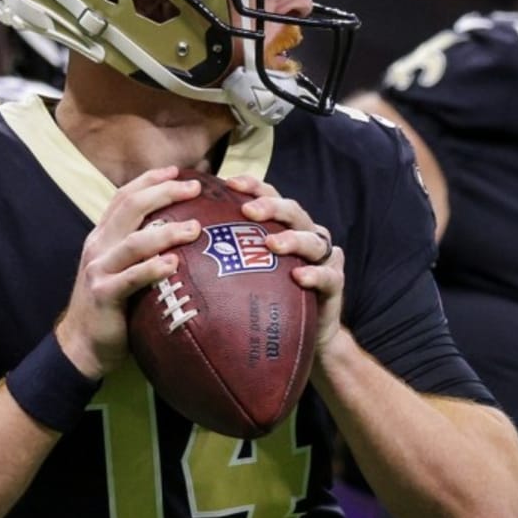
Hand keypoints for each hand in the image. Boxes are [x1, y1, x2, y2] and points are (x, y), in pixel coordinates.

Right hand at [55, 167, 203, 377]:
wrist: (82, 344)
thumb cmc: (113, 307)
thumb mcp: (122, 270)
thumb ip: (141, 250)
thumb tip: (181, 232)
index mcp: (103, 236)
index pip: (124, 197)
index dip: (150, 180)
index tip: (178, 171)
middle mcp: (99, 246)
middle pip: (131, 207)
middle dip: (164, 193)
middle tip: (194, 188)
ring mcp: (99, 268)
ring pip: (134, 240)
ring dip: (167, 232)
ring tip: (195, 229)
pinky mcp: (103, 294)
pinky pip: (131, 277)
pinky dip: (153, 268)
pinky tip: (174, 264)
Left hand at [224, 174, 344, 353]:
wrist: (305, 335)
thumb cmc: (270, 299)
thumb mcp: (248, 273)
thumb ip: (227, 254)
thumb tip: (181, 238)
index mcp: (286, 227)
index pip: (271, 197)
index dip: (253, 186)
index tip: (228, 182)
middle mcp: (307, 236)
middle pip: (293, 212)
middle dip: (271, 208)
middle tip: (248, 212)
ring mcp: (324, 259)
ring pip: (313, 241)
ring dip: (293, 239)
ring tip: (271, 244)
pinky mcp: (335, 284)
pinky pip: (328, 276)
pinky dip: (314, 274)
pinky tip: (298, 276)